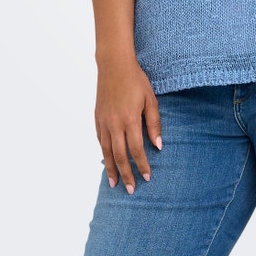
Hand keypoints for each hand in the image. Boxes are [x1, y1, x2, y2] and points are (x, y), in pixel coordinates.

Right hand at [94, 56, 161, 192]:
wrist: (114, 65)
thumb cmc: (136, 80)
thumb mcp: (150, 99)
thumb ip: (154, 123)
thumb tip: (158, 146)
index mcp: (130, 120)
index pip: (136, 150)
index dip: (142, 165)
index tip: (147, 177)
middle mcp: (114, 124)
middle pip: (119, 156)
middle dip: (126, 174)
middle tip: (131, 190)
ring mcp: (104, 121)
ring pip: (106, 151)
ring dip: (111, 169)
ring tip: (114, 183)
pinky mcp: (97, 117)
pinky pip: (100, 139)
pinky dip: (103, 152)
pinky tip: (107, 160)